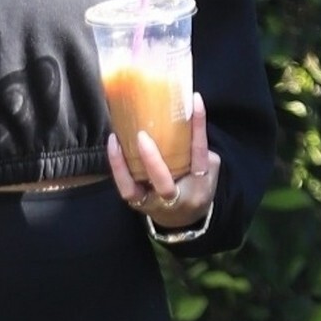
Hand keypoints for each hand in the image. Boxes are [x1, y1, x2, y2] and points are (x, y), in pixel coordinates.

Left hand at [107, 94, 220, 227]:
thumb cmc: (196, 186)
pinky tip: (113, 144)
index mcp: (200, 184)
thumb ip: (197, 148)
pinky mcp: (138, 202)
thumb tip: (183, 118)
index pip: (200, 152)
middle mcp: (176, 198)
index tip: (195, 100)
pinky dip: (117, 167)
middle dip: (152, 160)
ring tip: (116, 138)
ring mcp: (153, 203)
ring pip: (134, 189)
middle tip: (142, 134)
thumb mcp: (207, 169)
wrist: (185, 219)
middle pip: (163, 182)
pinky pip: (125, 187)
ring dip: (121, 165)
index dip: (198, 127)